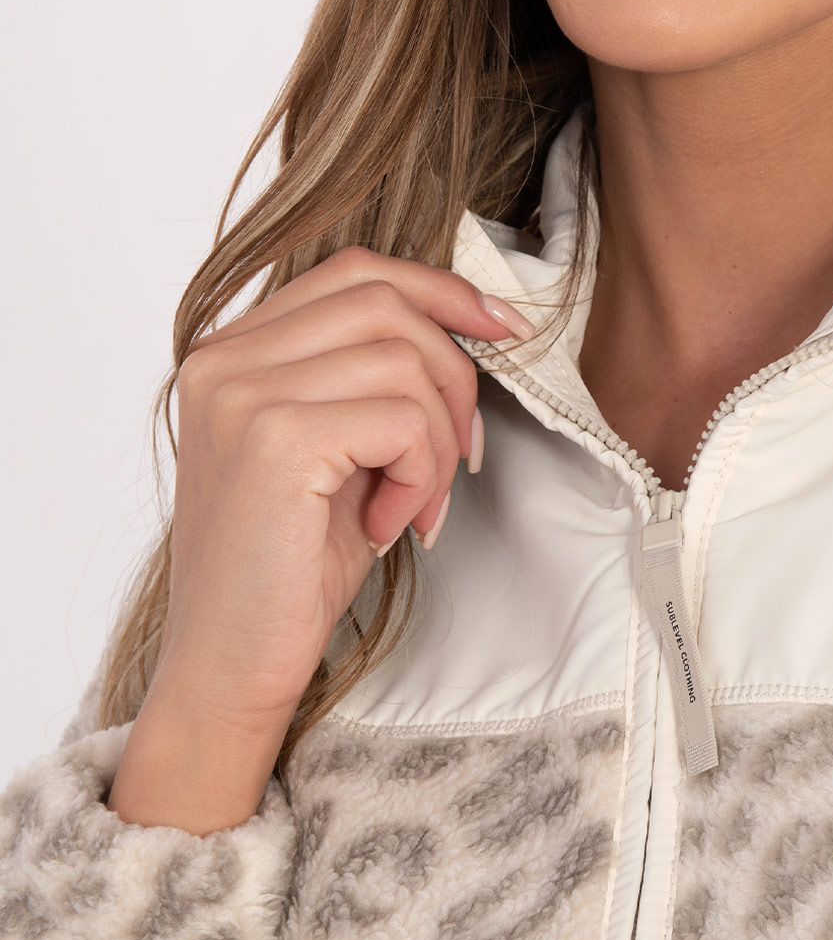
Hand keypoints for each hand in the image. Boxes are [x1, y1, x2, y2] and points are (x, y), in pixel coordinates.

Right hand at [108, 247, 530, 830]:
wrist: (230, 667)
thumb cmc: (289, 567)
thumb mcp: (335, 449)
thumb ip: (368, 377)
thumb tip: (473, 319)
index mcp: (230, 351)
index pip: (353, 272)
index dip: (439, 289)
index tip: (503, 328)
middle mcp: (222, 358)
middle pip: (385, 303)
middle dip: (453, 374)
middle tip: (463, 457)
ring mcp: (242, 394)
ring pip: (403, 359)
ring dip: (439, 439)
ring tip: (417, 505)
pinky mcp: (274, 440)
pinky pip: (402, 419)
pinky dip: (422, 474)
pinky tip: (391, 525)